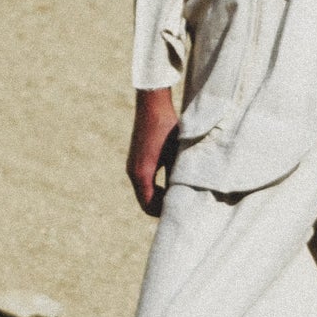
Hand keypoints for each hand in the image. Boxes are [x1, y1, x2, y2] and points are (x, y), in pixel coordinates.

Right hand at [127, 86, 178, 215]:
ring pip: (143, 193)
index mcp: (142, 173)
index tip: (181, 210)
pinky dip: (154, 188)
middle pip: (145, 202)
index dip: (164, 212)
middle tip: (181, 207)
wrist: (152, 105)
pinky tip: (170, 184)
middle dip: (161, 207)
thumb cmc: (168, 127)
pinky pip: (143, 183)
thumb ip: (177, 176)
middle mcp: (133, 172)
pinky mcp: (135, 160)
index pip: (149, 205)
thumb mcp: (177, 154)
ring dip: (158, 197)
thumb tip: (184, 194)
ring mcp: (132, 166)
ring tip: (177, 196)